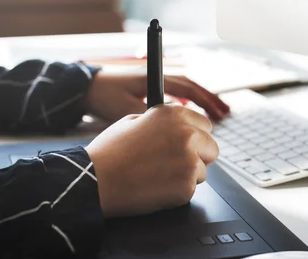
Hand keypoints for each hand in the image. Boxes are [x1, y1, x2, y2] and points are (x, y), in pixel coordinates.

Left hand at [84, 66, 229, 122]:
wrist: (84, 89)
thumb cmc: (104, 97)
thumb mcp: (126, 110)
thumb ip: (150, 118)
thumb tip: (172, 131)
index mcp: (154, 80)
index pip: (188, 88)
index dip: (206, 100)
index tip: (219, 111)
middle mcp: (157, 80)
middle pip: (191, 88)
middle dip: (210, 100)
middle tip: (226, 112)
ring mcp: (154, 85)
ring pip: (185, 92)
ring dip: (201, 102)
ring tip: (217, 113)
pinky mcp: (149, 93)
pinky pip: (176, 96)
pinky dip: (188, 105)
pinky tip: (193, 117)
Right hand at [86, 105, 218, 217]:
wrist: (96, 180)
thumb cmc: (110, 152)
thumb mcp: (134, 120)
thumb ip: (162, 121)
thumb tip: (177, 125)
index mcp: (175, 114)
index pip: (205, 125)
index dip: (195, 137)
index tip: (187, 144)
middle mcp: (187, 133)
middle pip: (211, 147)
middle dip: (197, 156)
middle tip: (174, 164)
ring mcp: (189, 159)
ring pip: (203, 170)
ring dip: (187, 175)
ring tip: (160, 176)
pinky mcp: (187, 184)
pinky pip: (191, 189)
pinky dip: (178, 193)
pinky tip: (156, 188)